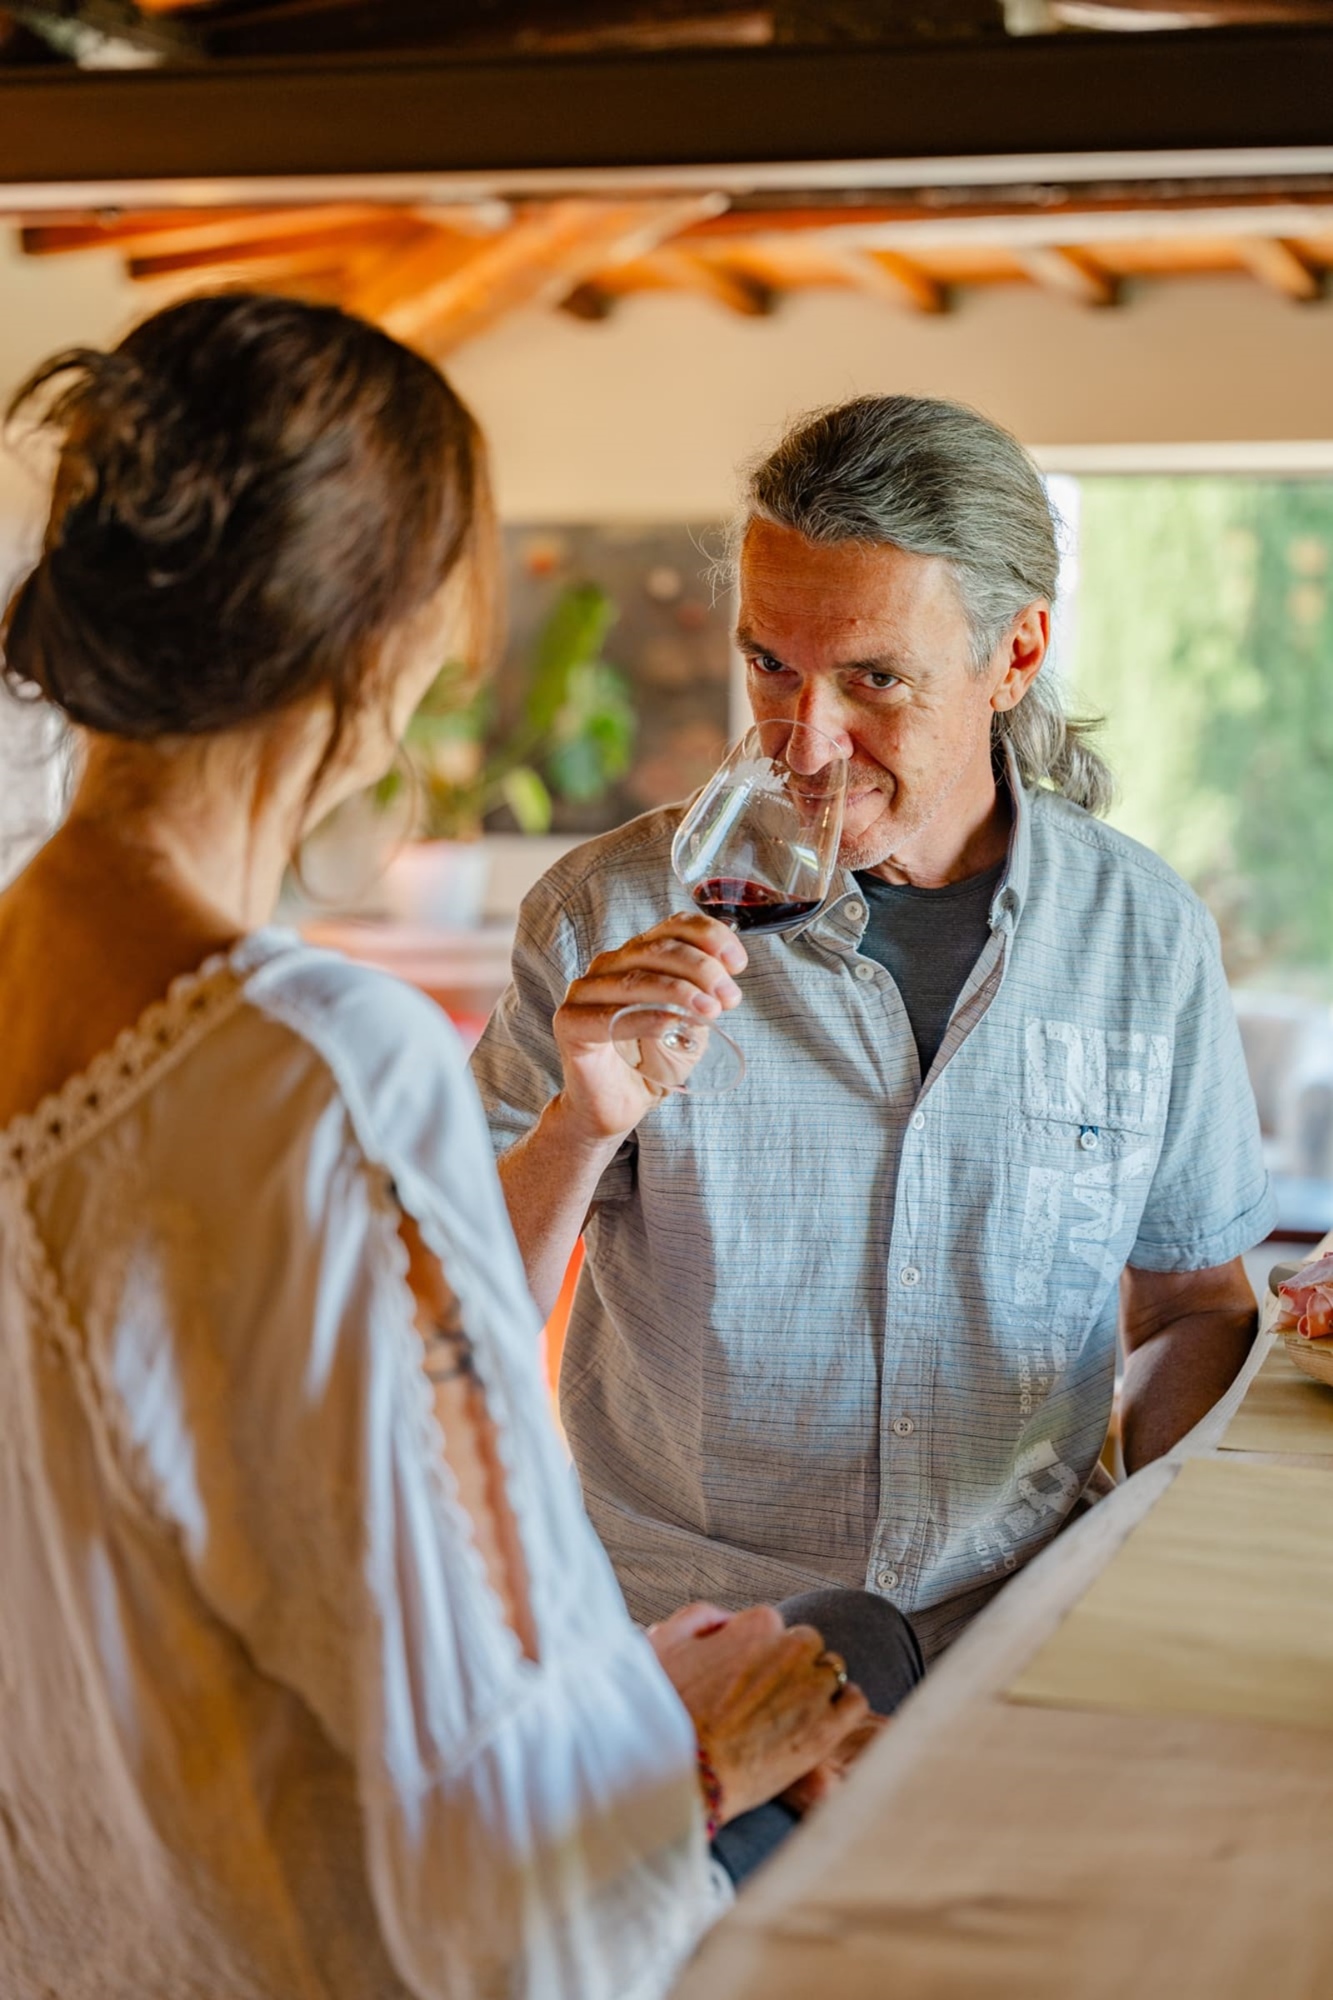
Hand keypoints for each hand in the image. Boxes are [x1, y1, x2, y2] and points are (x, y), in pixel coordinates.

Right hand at [552, 914, 746, 1143]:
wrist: (618, 1105)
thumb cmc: (652, 1060)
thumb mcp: (691, 1023)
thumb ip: (704, 998)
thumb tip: (725, 988)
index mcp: (639, 955)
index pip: (673, 926)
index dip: (709, 936)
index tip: (737, 963)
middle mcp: (610, 965)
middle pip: (657, 949)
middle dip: (701, 968)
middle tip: (728, 996)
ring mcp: (586, 992)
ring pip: (636, 978)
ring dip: (679, 991)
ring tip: (710, 1010)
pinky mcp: (570, 1023)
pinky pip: (610, 1016)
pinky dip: (645, 1017)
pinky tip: (670, 1024)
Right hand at [647, 1601, 870, 1825]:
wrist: (682, 1774)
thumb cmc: (665, 1712)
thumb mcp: (664, 1644)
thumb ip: (698, 1617)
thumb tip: (725, 1619)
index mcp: (756, 1624)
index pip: (772, 1626)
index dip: (757, 1653)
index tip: (744, 1677)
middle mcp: (790, 1648)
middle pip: (806, 1646)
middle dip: (790, 1667)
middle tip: (766, 1699)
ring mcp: (811, 1688)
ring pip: (831, 1673)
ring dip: (816, 1689)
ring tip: (789, 1716)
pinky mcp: (827, 1729)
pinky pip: (855, 1702)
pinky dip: (844, 1708)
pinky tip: (822, 1722)